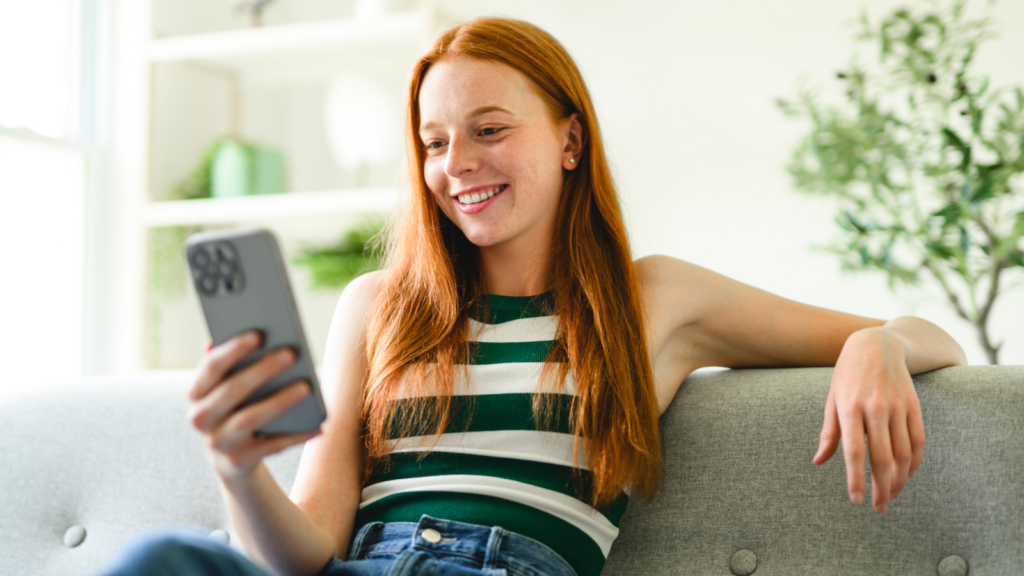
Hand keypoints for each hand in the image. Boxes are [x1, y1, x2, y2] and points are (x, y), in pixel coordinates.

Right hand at [187, 331, 320, 481]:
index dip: (233, 350)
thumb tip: (255, 334)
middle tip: (291, 354)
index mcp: (196, 392)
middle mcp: (200, 418)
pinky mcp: (239, 460)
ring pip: (250, 418)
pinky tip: (319, 423)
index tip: (259, 335)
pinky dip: (297, 435)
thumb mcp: (227, 387)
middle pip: (231, 391)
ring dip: (279, 401)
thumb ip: (235, 363)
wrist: (231, 458)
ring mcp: (219, 442)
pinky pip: (273, 445)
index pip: (211, 366)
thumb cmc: (236, 408)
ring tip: (306, 387)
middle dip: (261, 371)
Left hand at [812, 328, 924, 512]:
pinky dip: (915, 462)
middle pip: (882, 457)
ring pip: (904, 453)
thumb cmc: (847, 376)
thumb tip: (818, 461)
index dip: (856, 478)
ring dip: (899, 479)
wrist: (877, 345)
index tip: (856, 500)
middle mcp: (875, 408)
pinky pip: (919, 440)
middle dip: (881, 487)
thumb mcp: (832, 399)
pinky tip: (907, 474)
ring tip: (891, 495)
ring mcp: (898, 406)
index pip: (854, 451)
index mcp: (849, 407)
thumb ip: (829, 433)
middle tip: (878, 507)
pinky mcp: (914, 406)